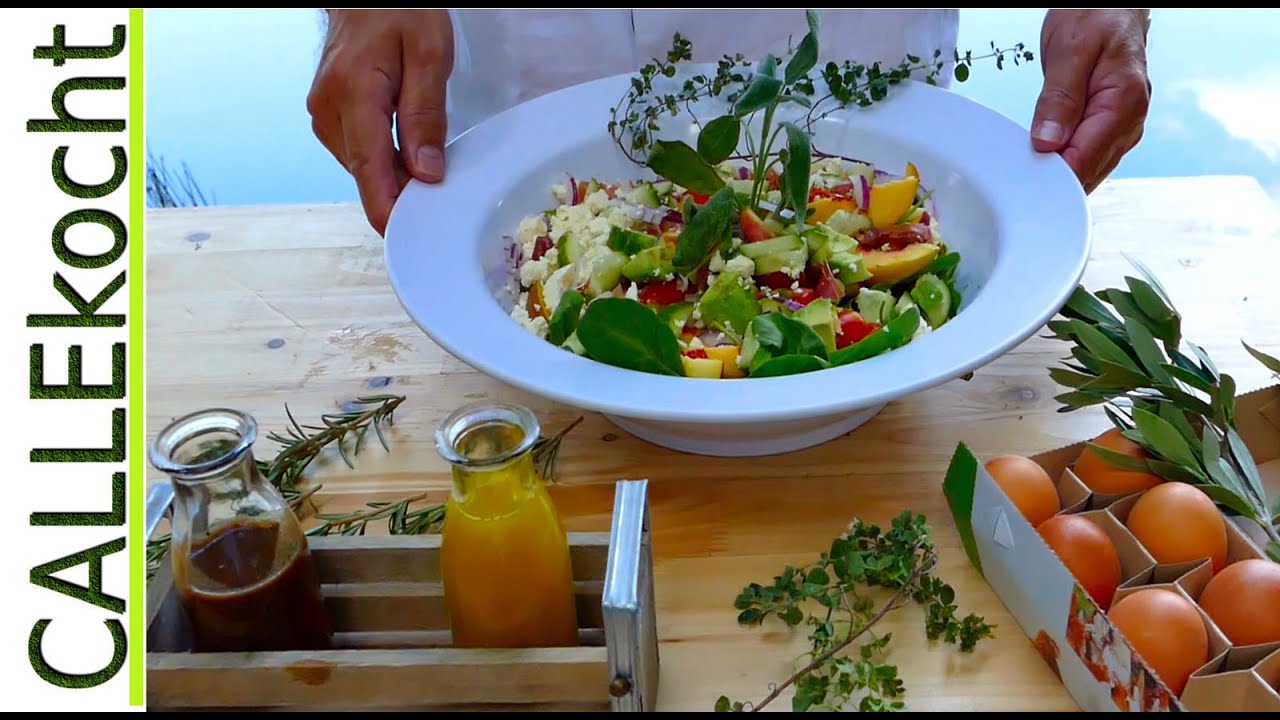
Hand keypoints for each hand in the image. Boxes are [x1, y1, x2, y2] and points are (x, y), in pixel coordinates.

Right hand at [307, 9, 453, 234]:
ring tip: (427, 167)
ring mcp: (323, 114)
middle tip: (439, 204)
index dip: (386, 209)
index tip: (404, 238)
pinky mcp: (328, 116)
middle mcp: (328, 110)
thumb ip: (425, 115)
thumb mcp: (429, 53)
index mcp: (353, 93)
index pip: (368, 167)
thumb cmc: (401, 10)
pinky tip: (407, 155)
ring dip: (393, 175)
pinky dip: (383, 161)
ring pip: (362, 166)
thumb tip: (425, 173)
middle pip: (366, 172)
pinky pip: (358, 152)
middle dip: (400, 193)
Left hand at [1030, 9, 1150, 193]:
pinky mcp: (1108, 130)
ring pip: (1086, 171)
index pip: (1085, 161)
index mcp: (1124, 104)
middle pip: (1086, 174)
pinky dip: (1064, 161)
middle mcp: (1129, 123)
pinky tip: (1044, 157)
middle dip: (1052, 178)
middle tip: (1017, 172)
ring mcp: (1121, 129)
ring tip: (1028, 163)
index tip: (1023, 177)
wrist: (1112, 4)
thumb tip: (1048, 142)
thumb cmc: (1097, 17)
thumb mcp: (1071, 50)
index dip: (1051, 175)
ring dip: (1057, 172)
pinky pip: (1086, 158)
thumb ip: (1059, 99)